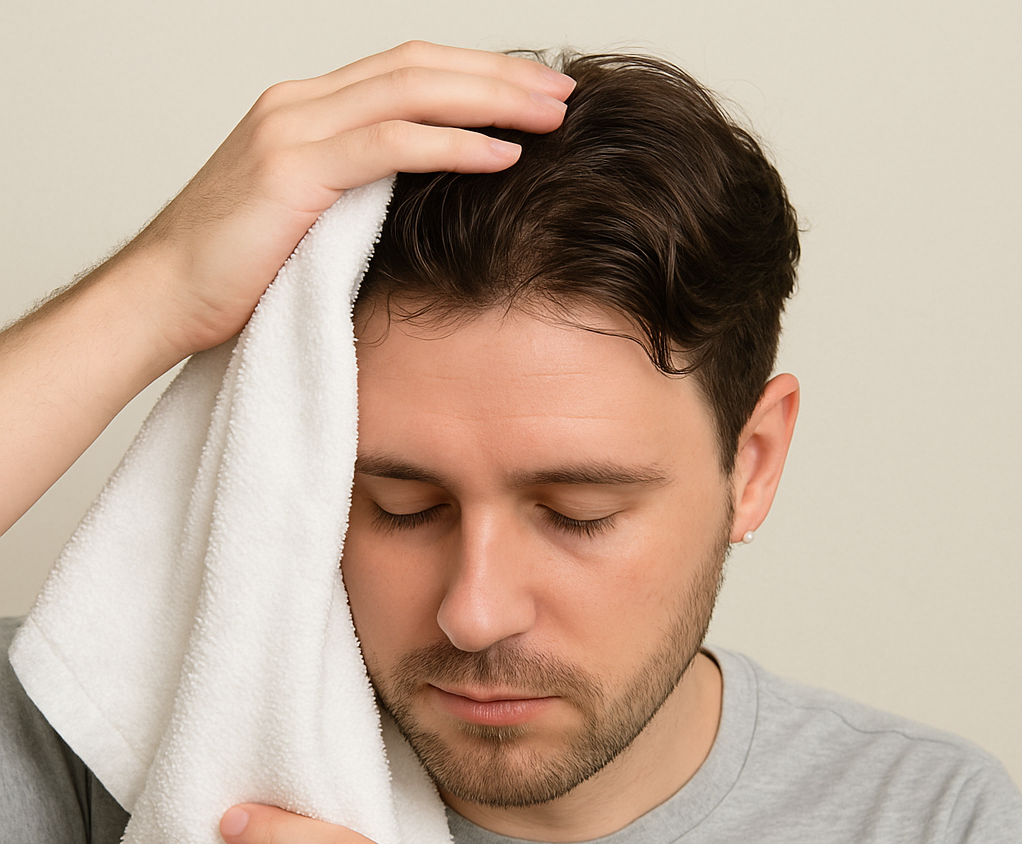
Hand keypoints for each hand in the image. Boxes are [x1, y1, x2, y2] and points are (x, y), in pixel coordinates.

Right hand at [132, 40, 574, 363]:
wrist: (161, 298)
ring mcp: (293, 129)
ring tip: (551, 115)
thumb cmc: (232, 273)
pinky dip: (452, 145)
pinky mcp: (293, 170)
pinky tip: (503, 156)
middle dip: (497, 75)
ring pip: (411, 92)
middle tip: (561, 93)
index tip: (532, 96)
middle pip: (419, 67)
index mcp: (305, 111)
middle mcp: (300, 104)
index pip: (406, 72)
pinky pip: (390, 144)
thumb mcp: (307, 219)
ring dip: (490, 99)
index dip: (475, 76)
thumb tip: (421, 205)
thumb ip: (358, 194)